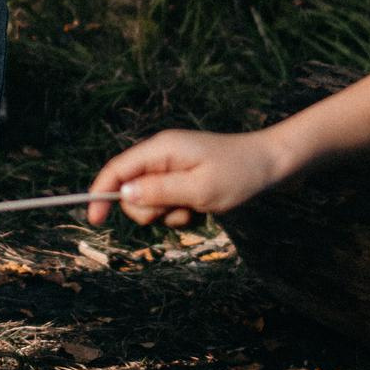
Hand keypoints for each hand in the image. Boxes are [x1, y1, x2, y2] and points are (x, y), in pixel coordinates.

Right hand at [88, 130, 287, 228]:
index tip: (95, 220)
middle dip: (149, 211)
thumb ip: (159, 192)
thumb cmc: (241, 174)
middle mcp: (162, 156)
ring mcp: (173, 168)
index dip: (99, 193)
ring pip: (151, 203)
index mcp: (161, 149)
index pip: (116, 169)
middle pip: (130, 192)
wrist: (274, 165)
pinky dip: (182, 214)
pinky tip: (205, 209)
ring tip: (199, 208)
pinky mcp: (184, 180)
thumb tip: (123, 195)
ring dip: (170, 215)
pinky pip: (169, 205)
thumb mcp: (200, 189)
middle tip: (180, 210)